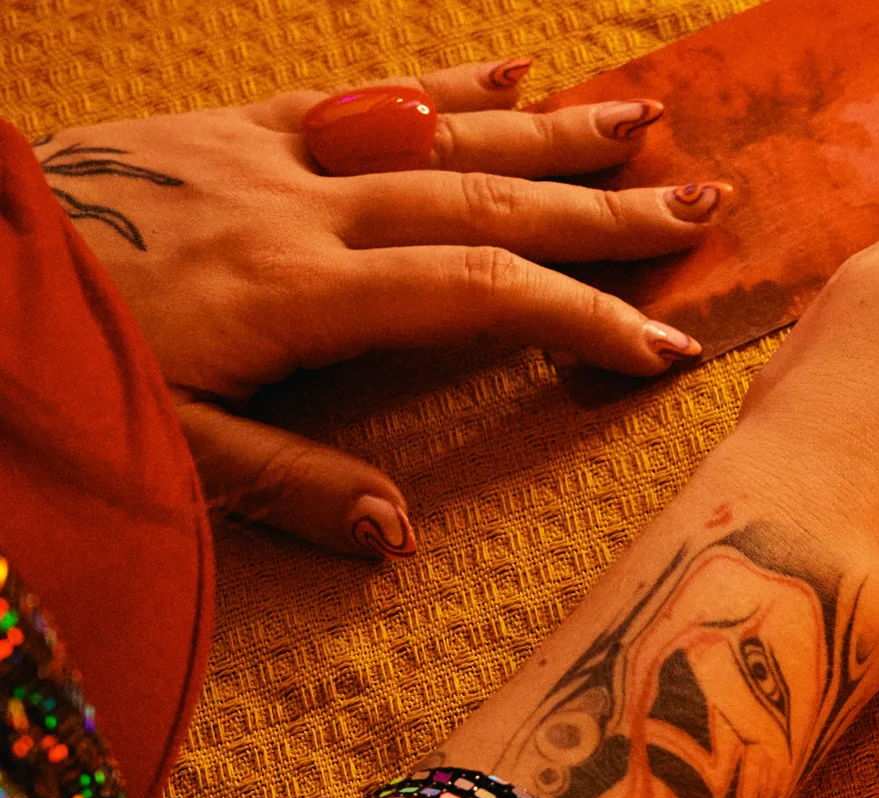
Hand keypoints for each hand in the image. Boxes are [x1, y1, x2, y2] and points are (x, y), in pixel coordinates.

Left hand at [36, 59, 721, 556]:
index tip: (664, 348)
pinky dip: (444, 85)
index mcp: (294, 292)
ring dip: (551, 130)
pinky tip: (510, 71)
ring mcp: (269, 156)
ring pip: (439, 135)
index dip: (579, 318)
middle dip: (603, 208)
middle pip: (484, 198)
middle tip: (704, 205)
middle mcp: (302, 208)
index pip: (475, 293)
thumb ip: (286, 485)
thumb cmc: (47, 364)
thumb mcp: (159, 448)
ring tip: (645, 121)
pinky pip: (358, 94)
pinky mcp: (230, 129)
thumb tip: (403, 534)